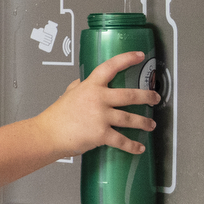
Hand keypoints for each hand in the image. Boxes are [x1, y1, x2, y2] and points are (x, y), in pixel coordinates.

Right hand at [34, 51, 159, 159]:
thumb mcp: (68, 93)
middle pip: (130, 95)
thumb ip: (80, 86)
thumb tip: (85, 81)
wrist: (48, 134)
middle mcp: (98, 99)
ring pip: (130, 118)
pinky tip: (139, 147)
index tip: (140, 55)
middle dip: (147, 96)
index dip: (126, 59)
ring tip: (151, 124)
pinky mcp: (101, 134)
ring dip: (144, 122)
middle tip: (155, 98)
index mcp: (90, 86)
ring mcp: (101, 117)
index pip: (110, 67)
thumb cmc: (56, 116)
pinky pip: (122, 140)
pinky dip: (132, 145)